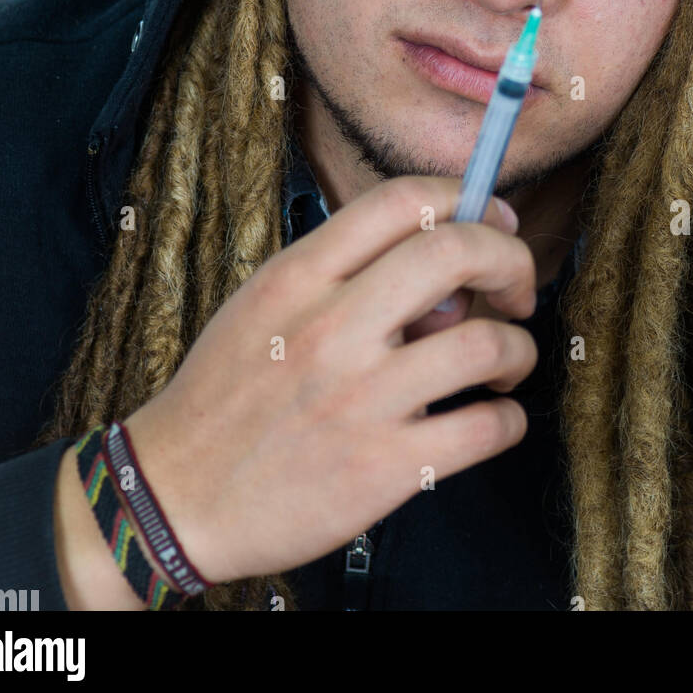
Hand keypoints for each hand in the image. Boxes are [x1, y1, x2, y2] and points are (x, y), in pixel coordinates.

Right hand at [121, 176, 536, 584]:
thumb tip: (444, 264)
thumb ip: (343, 272)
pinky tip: (492, 416)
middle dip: (510, 260)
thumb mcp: (265, 303)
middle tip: (517, 287)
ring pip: (485, 343)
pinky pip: (485, 428)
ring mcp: (360, 399)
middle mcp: (331, 327)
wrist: (174, 495)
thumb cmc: (227, 394)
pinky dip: (508, 419)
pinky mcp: (383, 469)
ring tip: (506, 362)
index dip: (467, 197)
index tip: (493, 220)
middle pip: (456, 251)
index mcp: (299, 276)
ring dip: (517, 347)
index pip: (401, 199)